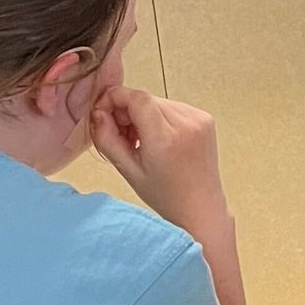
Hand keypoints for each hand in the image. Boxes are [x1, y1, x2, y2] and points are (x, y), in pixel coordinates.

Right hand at [89, 85, 228, 233]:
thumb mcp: (127, 169)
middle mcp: (187, 123)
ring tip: (139, 142)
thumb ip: (107, 138)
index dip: (115, 98)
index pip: (137, 98)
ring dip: (142, 115)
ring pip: (158, 102)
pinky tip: (157, 139)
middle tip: (121, 136)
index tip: (103, 112)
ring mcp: (200, 119)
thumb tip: (98, 112)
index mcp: (166, 138)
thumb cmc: (164, 195)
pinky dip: (159, 117)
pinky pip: (173, 108)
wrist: (200, 206)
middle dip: (126, 111)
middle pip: (146, 99)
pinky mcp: (206, 119)